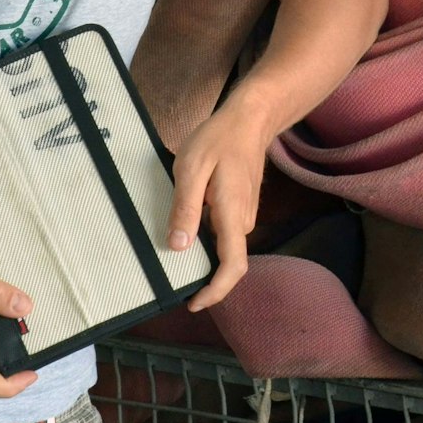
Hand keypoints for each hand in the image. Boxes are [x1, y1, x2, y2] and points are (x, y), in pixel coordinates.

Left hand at [165, 100, 272, 311]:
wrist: (250, 120)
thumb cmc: (219, 138)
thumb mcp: (191, 168)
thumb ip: (185, 208)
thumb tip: (178, 246)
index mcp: (232, 214)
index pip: (233, 266)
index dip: (216, 291)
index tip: (194, 302)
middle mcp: (243, 220)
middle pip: (227, 262)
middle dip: (203, 276)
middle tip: (173, 278)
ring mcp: (245, 214)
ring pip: (224, 247)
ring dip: (203, 254)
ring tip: (175, 244)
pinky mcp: (240, 208)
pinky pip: (224, 233)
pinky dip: (206, 237)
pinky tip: (188, 224)